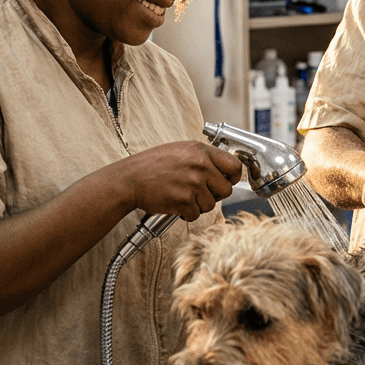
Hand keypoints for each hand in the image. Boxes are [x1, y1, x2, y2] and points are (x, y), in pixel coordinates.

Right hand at [120, 141, 243, 220]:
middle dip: (214, 195)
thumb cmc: (152, 165)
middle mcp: (200, 166)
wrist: (130, 179)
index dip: (233, 177)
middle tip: (199, 192)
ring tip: (182, 195)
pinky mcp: (184, 201)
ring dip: (198, 205)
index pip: (235, 166)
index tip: (227, 181)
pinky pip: (196, 214)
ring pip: (211, 204)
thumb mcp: (181, 150)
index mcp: (201, 151)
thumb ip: (203, 157)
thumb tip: (224, 169)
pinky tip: (176, 204)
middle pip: (226, 190)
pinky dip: (187, 213)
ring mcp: (193, 183)